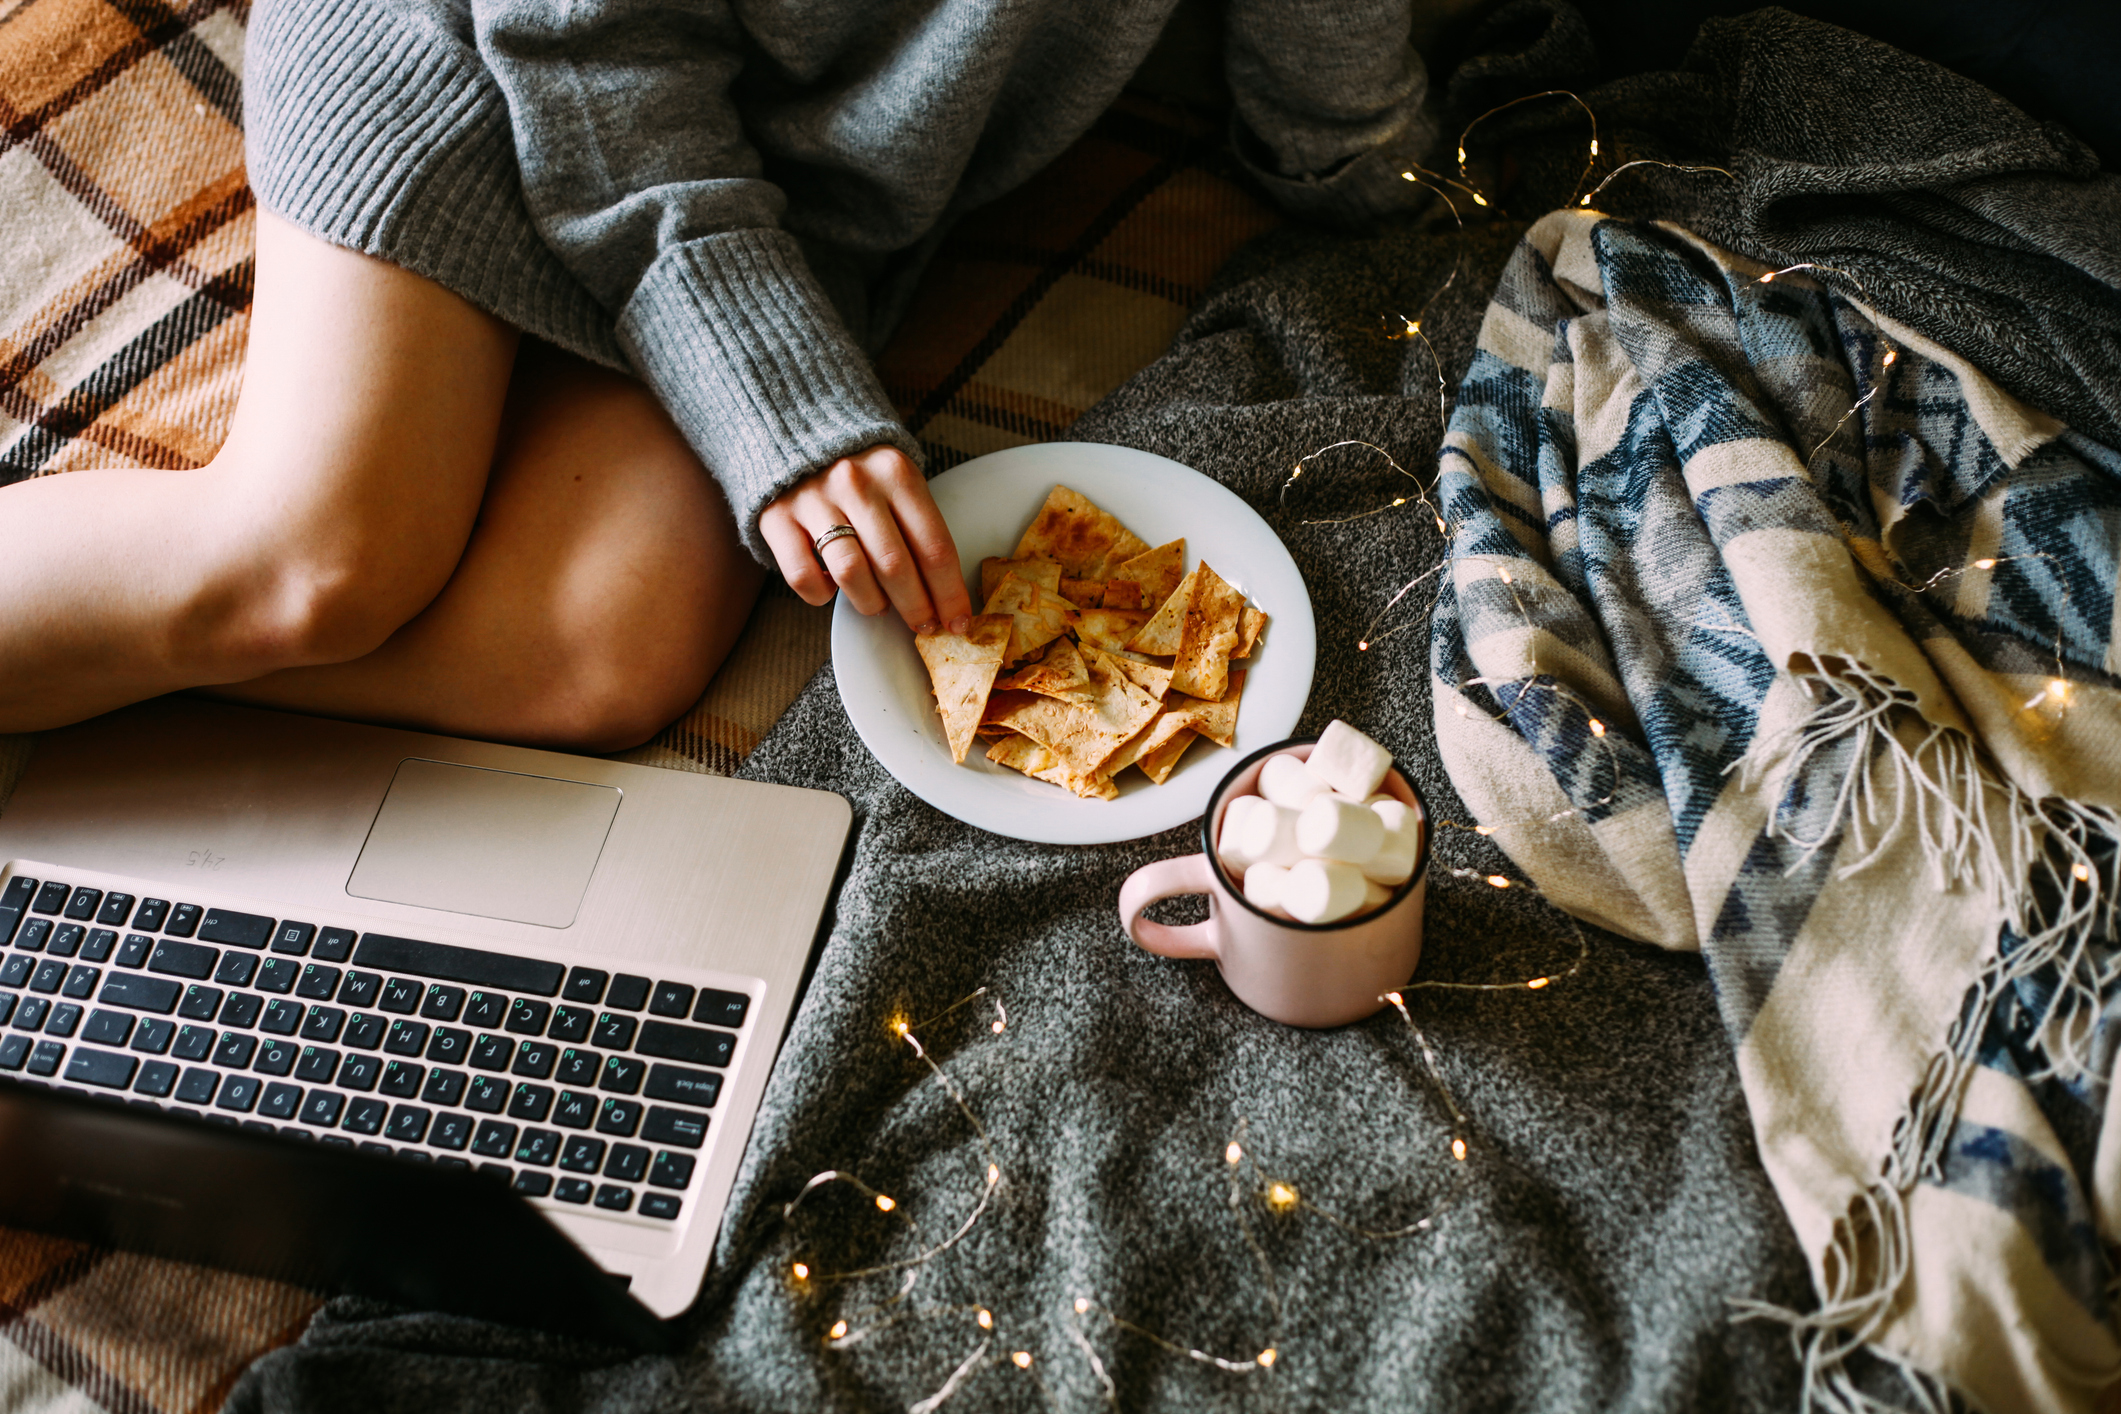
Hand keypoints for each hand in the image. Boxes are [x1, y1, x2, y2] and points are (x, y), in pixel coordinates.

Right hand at [759, 445, 971, 634]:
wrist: (795, 428)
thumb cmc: (861, 469)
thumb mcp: (898, 479)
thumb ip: (917, 524)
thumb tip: (939, 594)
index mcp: (896, 473)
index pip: (934, 546)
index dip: (949, 593)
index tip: (957, 622)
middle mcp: (856, 483)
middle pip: (895, 566)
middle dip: (916, 607)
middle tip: (923, 624)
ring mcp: (813, 499)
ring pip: (851, 574)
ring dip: (872, 603)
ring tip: (879, 606)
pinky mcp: (776, 517)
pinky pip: (803, 576)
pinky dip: (821, 595)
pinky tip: (832, 588)